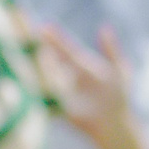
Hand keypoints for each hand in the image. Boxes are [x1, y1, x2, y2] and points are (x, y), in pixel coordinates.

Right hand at [35, 23, 135, 142]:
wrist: (116, 122)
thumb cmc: (119, 95)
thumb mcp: (119, 69)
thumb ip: (111, 49)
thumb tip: (104, 27)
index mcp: (80, 63)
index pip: (65, 47)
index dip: (55, 38)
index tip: (45, 26)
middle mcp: (66, 74)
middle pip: (51, 59)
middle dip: (40, 48)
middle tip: (28, 36)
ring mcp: (61, 89)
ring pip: (46, 76)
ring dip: (39, 67)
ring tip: (33, 56)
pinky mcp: (59, 106)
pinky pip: (47, 97)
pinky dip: (41, 91)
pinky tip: (34, 82)